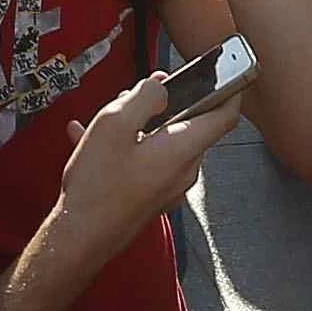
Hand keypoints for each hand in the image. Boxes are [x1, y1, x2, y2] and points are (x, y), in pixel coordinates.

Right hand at [27, 43, 252, 291]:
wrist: (80, 237)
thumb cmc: (98, 186)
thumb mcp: (114, 124)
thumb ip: (144, 97)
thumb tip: (161, 87)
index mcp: (183, 148)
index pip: (225, 115)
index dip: (231, 89)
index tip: (229, 72)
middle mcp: (184, 170)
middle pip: (189, 125)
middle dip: (166, 105)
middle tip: (136, 95)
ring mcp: (168, 187)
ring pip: (163, 142)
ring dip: (139, 125)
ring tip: (104, 121)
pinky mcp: (151, 197)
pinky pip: (145, 162)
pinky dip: (126, 148)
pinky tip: (91, 141)